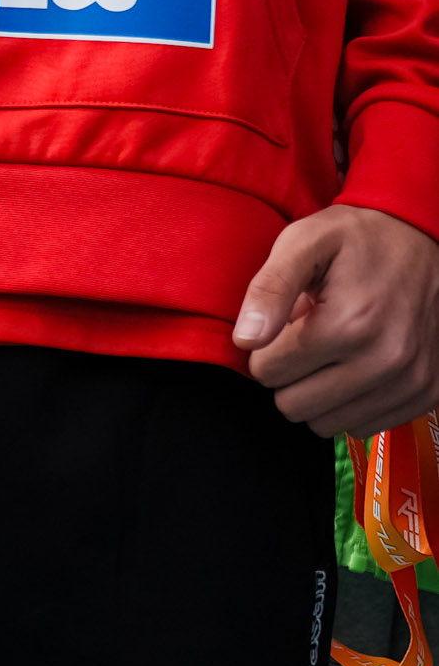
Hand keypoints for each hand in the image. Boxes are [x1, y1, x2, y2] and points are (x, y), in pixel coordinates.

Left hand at [235, 203, 438, 434]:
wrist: (423, 239)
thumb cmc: (357, 238)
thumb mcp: (303, 242)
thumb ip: (269, 289)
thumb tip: (245, 340)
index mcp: (349, 324)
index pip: (269, 372)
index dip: (263, 349)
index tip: (280, 326)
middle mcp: (385, 361)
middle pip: (295, 404)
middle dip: (287, 375)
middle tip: (302, 340)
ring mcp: (411, 382)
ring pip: (328, 423)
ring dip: (318, 394)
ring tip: (330, 352)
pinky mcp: (427, 393)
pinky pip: (366, 426)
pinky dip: (351, 404)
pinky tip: (354, 367)